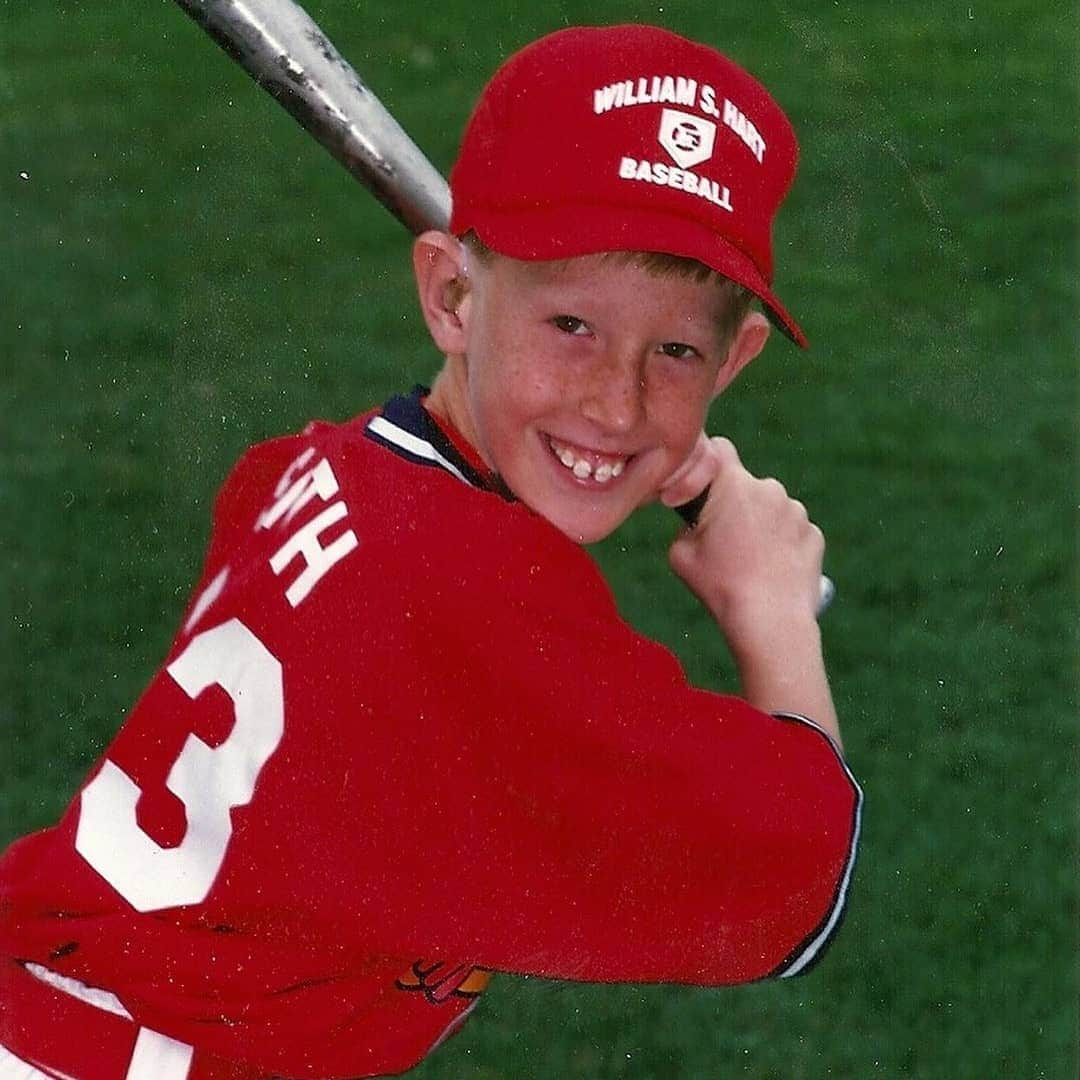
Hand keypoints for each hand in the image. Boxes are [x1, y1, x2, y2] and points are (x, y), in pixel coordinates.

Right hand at [666, 437, 824, 639]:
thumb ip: (686, 526)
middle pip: (746, 486)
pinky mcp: (815, 534)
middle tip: (724, 542)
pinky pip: (792, 531)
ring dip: (761, 526)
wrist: (770, 620)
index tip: (702, 482)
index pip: (719, 448)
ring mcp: (797, 512)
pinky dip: (782, 545)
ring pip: (771, 509)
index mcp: (734, 486)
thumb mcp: (679, 554)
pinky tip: (771, 570)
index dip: (708, 461)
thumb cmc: (720, 586)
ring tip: (750, 562)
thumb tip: (697, 523)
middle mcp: (770, 489)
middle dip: (736, 506)